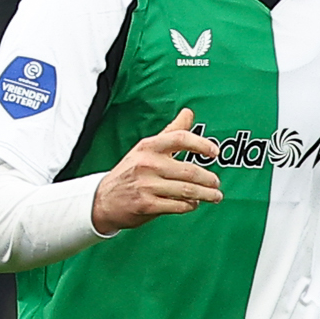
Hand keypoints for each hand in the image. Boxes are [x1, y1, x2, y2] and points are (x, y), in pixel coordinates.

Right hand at [89, 110, 225, 233]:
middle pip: (189, 170)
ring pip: (187, 190)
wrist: (103, 200)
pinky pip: (177, 205)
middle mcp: (147, 164)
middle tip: (216, 183)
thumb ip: (171, 132)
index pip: (180, 138)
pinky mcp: (146, 205)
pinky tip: (194, 203)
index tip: (214, 152)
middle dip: (208, 179)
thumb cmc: (130, 171)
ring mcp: (146, 185)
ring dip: (205, 195)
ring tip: (215, 196)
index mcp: (149, 146)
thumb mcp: (146, 148)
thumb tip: (188, 112)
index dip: (201, 144)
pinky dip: (190, 205)